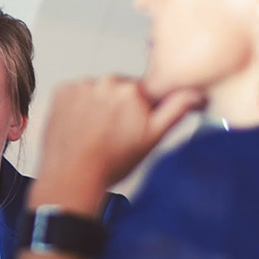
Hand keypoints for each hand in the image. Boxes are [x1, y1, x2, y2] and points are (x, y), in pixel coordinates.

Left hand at [36, 77, 202, 203]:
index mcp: (134, 90)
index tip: (132, 125)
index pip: (144, 91)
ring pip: (97, 90)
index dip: (140, 110)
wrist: (72, 177)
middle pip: (119, 89)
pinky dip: (77, 105)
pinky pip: (76, 92)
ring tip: (94, 132)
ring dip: (97, 104)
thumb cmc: (111, 163)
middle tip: (112, 133)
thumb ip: (176, 110)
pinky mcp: (62, 90)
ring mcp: (82, 85)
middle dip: (119, 106)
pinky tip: (79, 126)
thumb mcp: (152, 138)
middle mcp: (107, 81)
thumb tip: (196, 92)